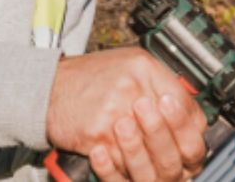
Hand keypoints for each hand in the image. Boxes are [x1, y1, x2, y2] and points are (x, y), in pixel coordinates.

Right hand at [46, 47, 207, 180]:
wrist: (46, 87)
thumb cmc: (89, 78)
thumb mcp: (130, 65)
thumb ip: (159, 82)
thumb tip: (185, 109)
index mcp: (145, 68)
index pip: (184, 103)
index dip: (188, 124)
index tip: (186, 132)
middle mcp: (132, 89)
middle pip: (172, 134)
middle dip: (174, 150)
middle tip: (172, 154)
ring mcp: (114, 114)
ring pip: (149, 155)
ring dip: (151, 163)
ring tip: (149, 161)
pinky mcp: (96, 137)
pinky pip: (122, 164)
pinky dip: (126, 169)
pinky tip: (126, 164)